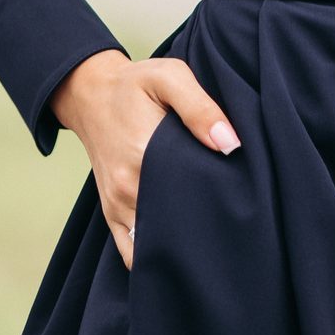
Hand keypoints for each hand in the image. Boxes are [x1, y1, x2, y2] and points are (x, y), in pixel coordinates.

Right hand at [50, 49, 240, 269]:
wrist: (90, 93)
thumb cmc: (135, 83)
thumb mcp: (169, 77)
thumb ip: (200, 107)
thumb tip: (230, 143)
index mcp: (145, 154)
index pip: (193, 195)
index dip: (222, 205)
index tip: (244, 205)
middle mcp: (129, 187)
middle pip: (177, 225)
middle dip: (206, 230)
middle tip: (236, 226)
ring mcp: (117, 204)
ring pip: (153, 245)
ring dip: (181, 247)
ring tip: (212, 242)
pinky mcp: (111, 212)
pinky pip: (131, 251)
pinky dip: (153, 257)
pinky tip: (179, 253)